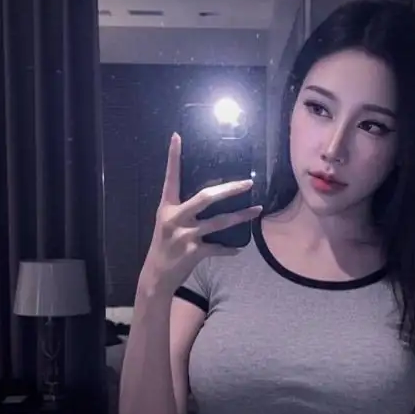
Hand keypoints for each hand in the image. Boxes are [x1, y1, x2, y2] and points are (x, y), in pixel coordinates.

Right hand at [140, 133, 261, 295]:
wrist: (156, 276)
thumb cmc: (165, 246)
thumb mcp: (167, 223)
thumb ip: (183, 210)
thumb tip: (210, 196)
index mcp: (167, 207)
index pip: (170, 178)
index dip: (173, 157)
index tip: (177, 137)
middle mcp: (175, 218)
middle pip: (206, 197)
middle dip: (230, 189)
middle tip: (247, 183)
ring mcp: (185, 235)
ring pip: (219, 222)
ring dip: (241, 216)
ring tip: (258, 210)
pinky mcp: (194, 252)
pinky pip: (218, 247)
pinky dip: (230, 249)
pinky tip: (238, 249)